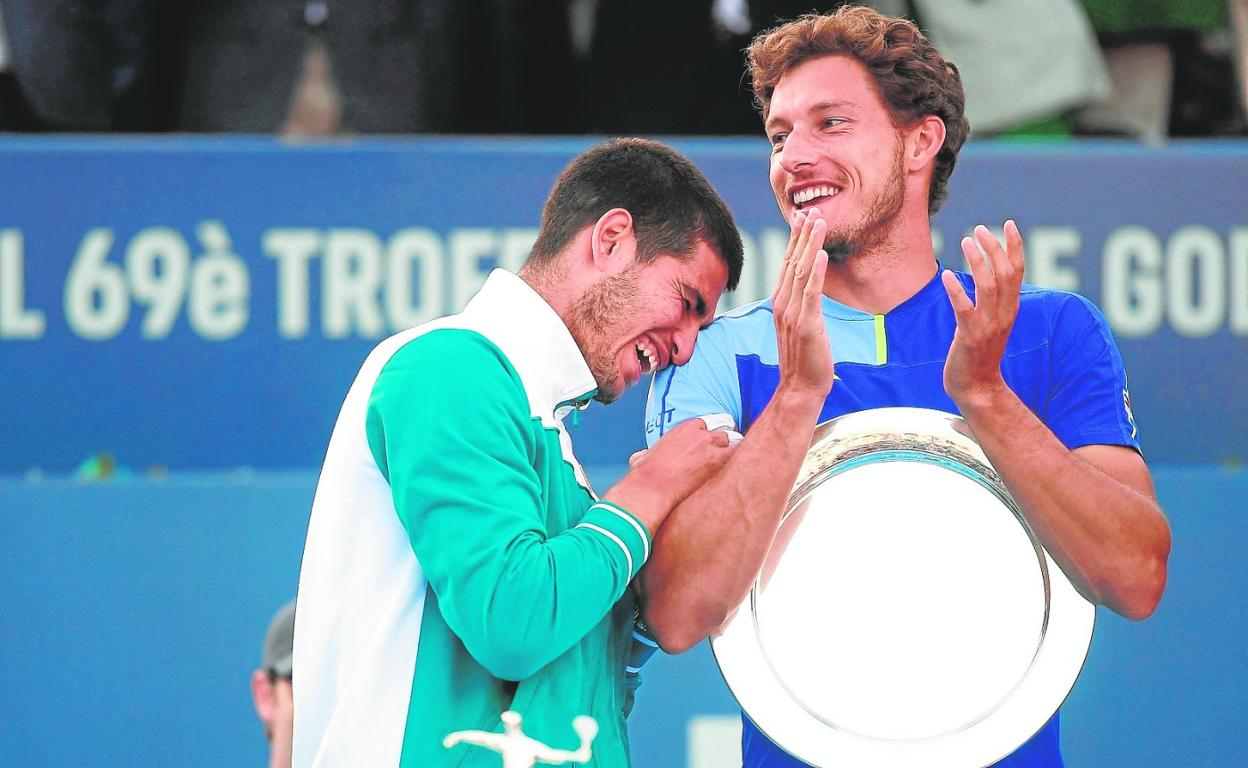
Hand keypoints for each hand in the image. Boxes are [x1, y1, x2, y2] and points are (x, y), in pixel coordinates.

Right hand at [604, 420, 734, 534]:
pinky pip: (739, 457)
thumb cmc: (644, 476)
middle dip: (721, 447)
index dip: (706, 439)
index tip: (706, 449)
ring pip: (733, 444)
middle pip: (721, 434)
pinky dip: (740, 465)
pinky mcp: (718, 461)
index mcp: (683, 429)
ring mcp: (710, 445)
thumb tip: (642, 457)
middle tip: (720, 461)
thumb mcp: (643, 457)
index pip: (704, 426)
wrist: (651, 488)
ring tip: (731, 470)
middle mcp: (699, 434)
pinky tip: (739, 476)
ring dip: (731, 456)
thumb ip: (648, 453)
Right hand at [772, 209, 834, 398]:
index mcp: (780, 303)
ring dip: (810, 245)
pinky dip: (815, 272)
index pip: (787, 264)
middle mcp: (782, 304)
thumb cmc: (804, 359)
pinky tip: (821, 255)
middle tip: (810, 210)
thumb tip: (809, 289)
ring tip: (819, 222)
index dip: (795, 239)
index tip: (802, 218)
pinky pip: (810, 293)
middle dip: (802, 235)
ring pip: (800, 271)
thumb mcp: (800, 326)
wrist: (800, 387)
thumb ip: (801, 305)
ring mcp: (792, 314)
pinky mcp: (806, 324)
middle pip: (791, 262)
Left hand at [941, 220, 1024, 408]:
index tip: (1008, 224)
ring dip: (977, 262)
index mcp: (1010, 309)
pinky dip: (957, 290)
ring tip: (965, 242)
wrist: (977, 388)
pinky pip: (965, 309)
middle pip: (1006, 274)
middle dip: (995, 248)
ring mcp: (988, 326)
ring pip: (988, 286)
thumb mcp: (990, 323)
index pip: (1018, 272)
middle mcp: (1004, 314)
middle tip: (979, 229)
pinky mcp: (971, 337)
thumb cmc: (979, 354)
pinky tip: (946, 276)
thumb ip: (991, 302)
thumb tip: (982, 277)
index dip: (1014, 246)